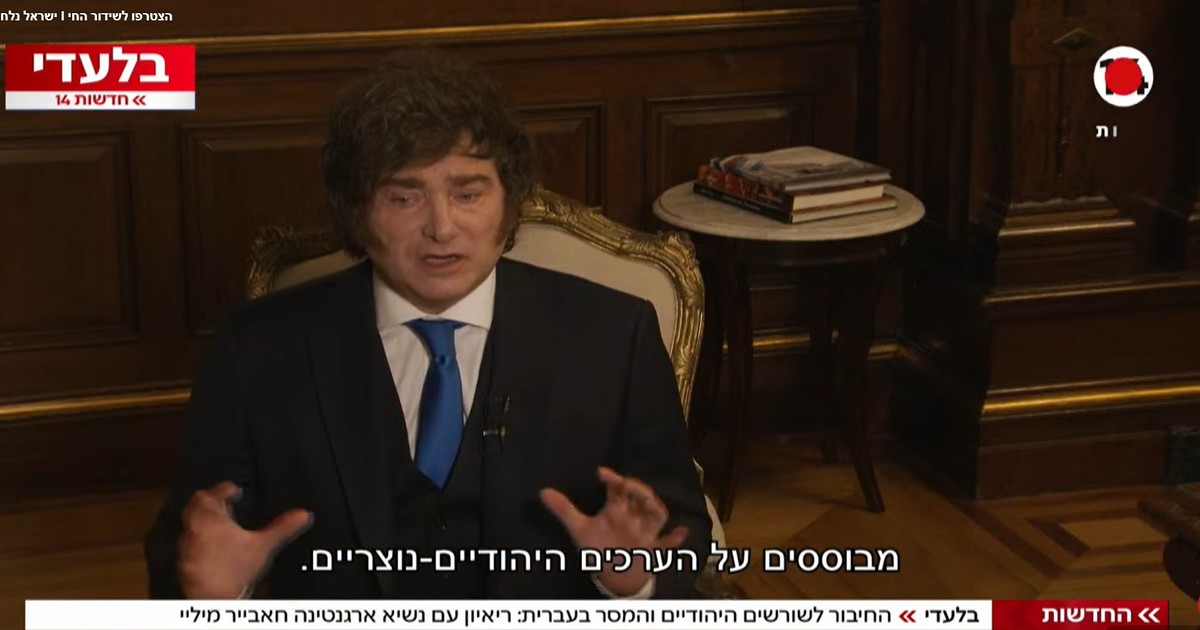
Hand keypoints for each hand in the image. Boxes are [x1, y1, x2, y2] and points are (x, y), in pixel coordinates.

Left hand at [177, 481, 311, 598]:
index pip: (214, 493)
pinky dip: (198, 540)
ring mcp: (187, 545)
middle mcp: (196, 528)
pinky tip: (209, 547)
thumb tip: (302, 515)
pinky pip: (187, 543)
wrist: (214, 597)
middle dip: (209, 501)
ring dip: (202, 520)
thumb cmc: (235, 569)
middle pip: (196, 505)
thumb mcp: (264, 544)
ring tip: (216, 522)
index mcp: (212, 518)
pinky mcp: (184, 561)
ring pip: (190, 524)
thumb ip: (282, 527)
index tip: (233, 489)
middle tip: (220, 501)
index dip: (225, 488)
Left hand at [540, 467, 688, 596]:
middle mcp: (633, 518)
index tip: (601, 472)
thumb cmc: (600, 547)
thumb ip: (563, 510)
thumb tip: (541, 491)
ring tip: (650, 500)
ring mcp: (644, 534)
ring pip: (656, 516)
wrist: (615, 575)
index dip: (612, 479)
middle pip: (641, 498)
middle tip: (626, 483)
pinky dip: (675, 539)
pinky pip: (666, 545)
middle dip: (637, 489)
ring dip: (655, 507)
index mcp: (617, 509)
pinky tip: (682, 532)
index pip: (618, 489)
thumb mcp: (579, 529)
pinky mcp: (651, 551)